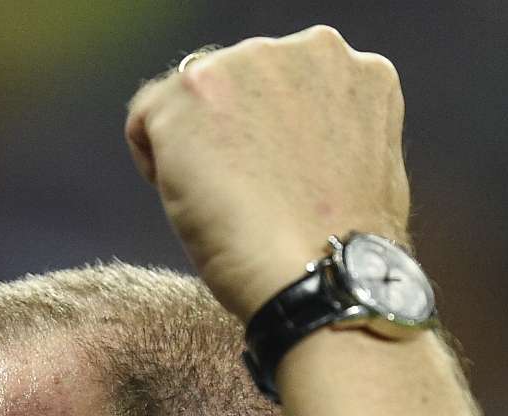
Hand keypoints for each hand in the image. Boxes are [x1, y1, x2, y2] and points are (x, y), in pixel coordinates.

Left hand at [125, 26, 409, 320]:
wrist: (321, 274)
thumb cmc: (342, 248)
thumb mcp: (362, 166)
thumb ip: (329, 130)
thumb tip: (295, 139)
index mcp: (358, 70)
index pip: (285, 87)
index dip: (269, 138)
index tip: (273, 181)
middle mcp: (307, 49)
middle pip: (237, 82)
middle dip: (230, 132)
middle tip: (247, 196)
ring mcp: (249, 64)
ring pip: (191, 98)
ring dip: (193, 145)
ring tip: (225, 201)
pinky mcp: (194, 90)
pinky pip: (145, 118)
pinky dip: (153, 160)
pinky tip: (189, 200)